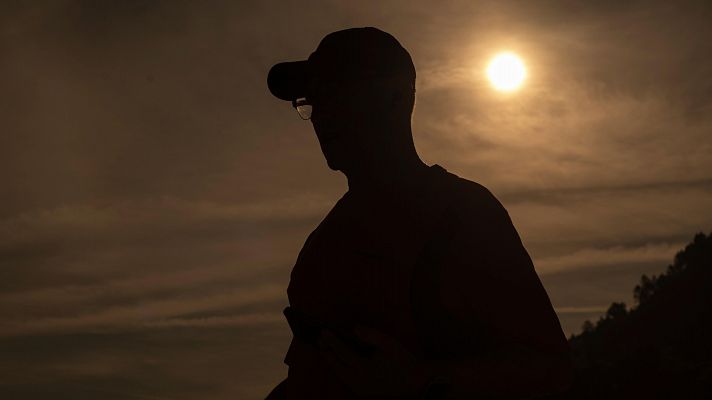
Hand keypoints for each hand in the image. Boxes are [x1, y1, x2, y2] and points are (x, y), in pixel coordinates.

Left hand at [317, 325, 432, 398]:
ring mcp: (360, 389)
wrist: (416, 383)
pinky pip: (346, 380)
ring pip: (339, 375)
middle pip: (336, 366)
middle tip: (320, 341)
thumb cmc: (403, 361)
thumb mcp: (388, 343)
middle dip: (326, 353)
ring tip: (325, 350)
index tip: (324, 331)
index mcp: (363, 368)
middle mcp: (358, 381)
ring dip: (331, 362)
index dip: (331, 341)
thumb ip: (370, 335)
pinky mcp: (364, 393)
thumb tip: (354, 328)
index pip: (342, 352)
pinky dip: (340, 370)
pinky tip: (339, 363)